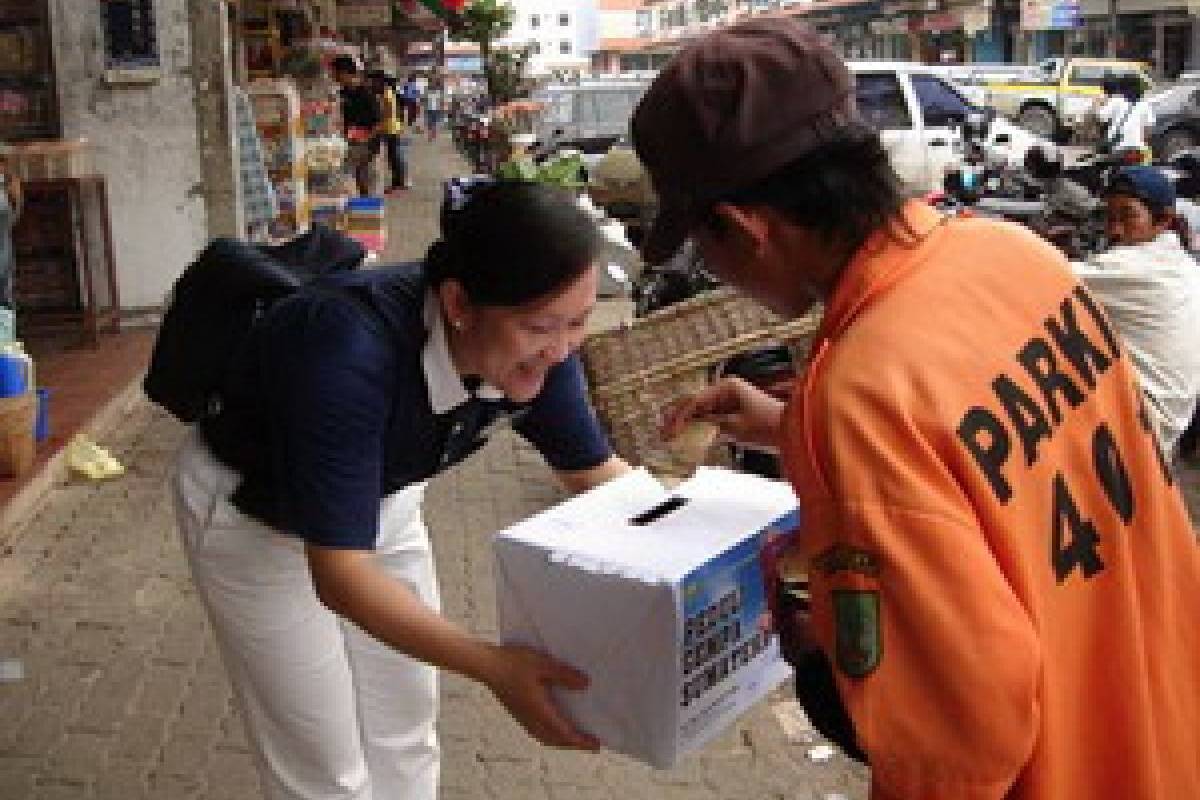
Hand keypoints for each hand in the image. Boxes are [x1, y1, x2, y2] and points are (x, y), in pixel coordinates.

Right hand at [480, 643, 601, 750]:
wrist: (485, 665)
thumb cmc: (514, 662)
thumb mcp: (543, 664)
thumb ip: (564, 674)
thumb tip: (585, 685)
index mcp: (539, 710)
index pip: (564, 732)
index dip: (581, 741)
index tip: (596, 744)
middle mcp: (530, 718)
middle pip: (555, 740)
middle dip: (573, 745)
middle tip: (590, 745)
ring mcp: (521, 717)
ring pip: (544, 737)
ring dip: (561, 741)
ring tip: (574, 739)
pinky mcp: (516, 712)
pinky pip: (536, 731)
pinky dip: (549, 735)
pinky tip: (552, 726)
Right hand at [662, 376, 784, 451]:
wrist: (791, 431)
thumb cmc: (767, 425)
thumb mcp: (736, 426)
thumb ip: (711, 424)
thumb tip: (691, 427)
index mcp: (726, 386)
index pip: (695, 401)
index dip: (679, 417)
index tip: (669, 432)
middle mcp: (725, 389)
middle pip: (694, 403)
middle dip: (678, 418)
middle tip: (663, 433)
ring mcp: (728, 399)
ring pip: (699, 411)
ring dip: (685, 423)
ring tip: (669, 434)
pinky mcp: (731, 411)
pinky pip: (709, 417)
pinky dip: (698, 426)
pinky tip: (686, 435)